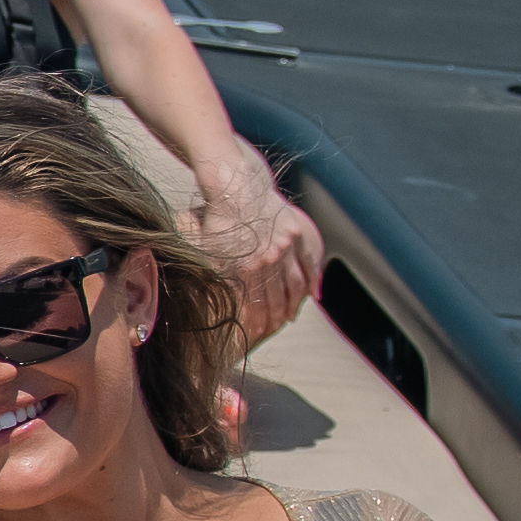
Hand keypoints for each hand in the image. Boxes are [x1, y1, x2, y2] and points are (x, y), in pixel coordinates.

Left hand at [211, 177, 326, 351]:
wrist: (234, 186)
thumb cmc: (215, 218)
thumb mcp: (207, 251)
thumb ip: (216, 276)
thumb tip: (216, 299)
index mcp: (245, 266)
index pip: (254, 303)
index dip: (256, 321)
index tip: (256, 334)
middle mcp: (268, 259)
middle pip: (276, 297)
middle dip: (275, 317)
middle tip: (274, 329)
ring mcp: (285, 246)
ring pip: (295, 283)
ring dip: (294, 303)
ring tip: (291, 316)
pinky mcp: (296, 233)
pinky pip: (309, 262)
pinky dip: (312, 279)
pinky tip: (312, 293)